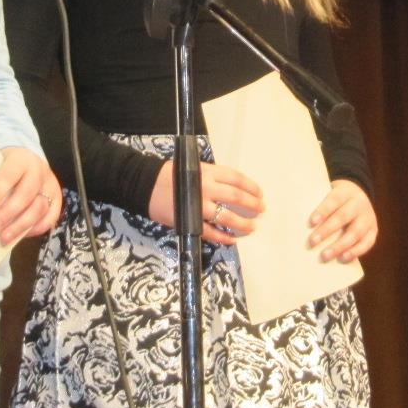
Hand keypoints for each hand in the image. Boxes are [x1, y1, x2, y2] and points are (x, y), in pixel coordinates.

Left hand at [0, 147, 62, 244]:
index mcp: (20, 159)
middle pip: (25, 194)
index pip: (8, 176)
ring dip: (21, 225)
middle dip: (8, 214)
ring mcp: (50, 185)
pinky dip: (36, 229)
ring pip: (39, 208)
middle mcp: (38, 171)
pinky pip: (51, 217)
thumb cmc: (4, 166)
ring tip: (4, 238)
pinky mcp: (57, 198)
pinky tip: (22, 235)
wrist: (27, 159)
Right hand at [149, 160, 263, 245]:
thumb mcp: (193, 168)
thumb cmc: (170, 175)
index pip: (236, 178)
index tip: (259, 193)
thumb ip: (212, 176)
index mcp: (207, 172)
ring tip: (252, 227)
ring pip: (226, 217)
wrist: (146, 186)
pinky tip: (232, 239)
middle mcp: (206, 188)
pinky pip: (210, 232)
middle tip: (261, 210)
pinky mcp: (189, 221)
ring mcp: (198, 206)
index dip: (251, 186)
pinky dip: (223, 237)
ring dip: (242, 223)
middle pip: (236, 197)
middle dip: (252, 204)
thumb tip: (233, 187)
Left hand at [307, 179, 377, 263]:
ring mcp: (368, 217)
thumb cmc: (334, 200)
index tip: (311, 222)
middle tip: (312, 242)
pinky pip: (367, 243)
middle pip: (343, 217)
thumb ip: (314, 202)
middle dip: (327, 230)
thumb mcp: (327, 193)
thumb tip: (291, 218)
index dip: (323, 210)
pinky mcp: (373, 231)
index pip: (334, 200)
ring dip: (340, 245)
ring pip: (355, 232)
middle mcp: (359, 203)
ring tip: (325, 255)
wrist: (359, 196)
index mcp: (346, 192)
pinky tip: (343, 258)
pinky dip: (356, 251)